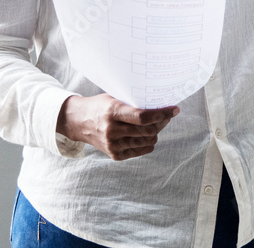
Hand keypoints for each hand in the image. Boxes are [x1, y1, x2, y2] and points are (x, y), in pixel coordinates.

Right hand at [57, 93, 178, 160]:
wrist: (79, 122)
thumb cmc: (101, 106)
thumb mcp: (115, 98)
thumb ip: (134, 103)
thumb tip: (162, 105)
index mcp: (113, 112)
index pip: (143, 117)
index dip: (162, 114)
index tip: (174, 109)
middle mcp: (112, 130)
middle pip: (148, 130)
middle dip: (161, 123)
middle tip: (165, 116)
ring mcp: (113, 145)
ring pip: (147, 142)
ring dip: (155, 133)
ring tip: (153, 125)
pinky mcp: (114, 155)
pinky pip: (141, 150)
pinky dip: (147, 142)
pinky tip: (144, 134)